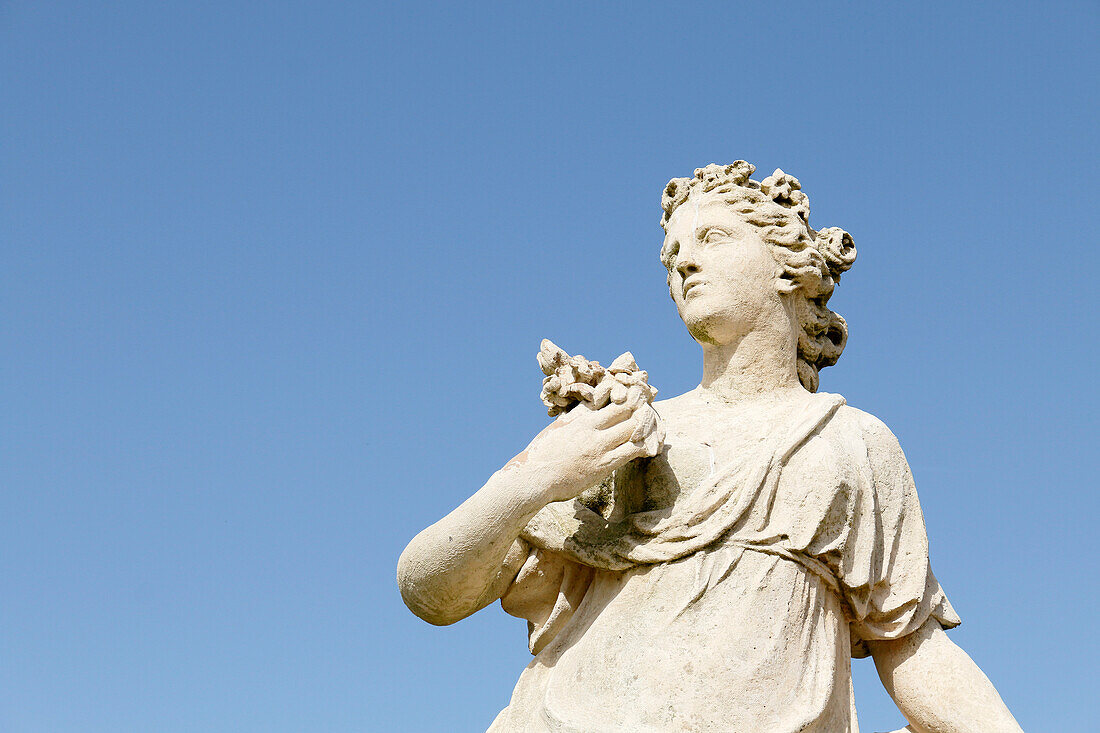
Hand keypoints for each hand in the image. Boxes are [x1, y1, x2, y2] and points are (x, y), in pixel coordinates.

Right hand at [511, 384, 662, 504]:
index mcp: (580, 417)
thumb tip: (589, 406)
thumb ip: (575, 416)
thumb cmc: (543, 453)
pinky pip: (631, 451)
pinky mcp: (604, 465)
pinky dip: (644, 446)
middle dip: (640, 406)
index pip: (609, 397)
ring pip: (632, 428)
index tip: (637, 392)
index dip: (626, 394)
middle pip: (625, 409)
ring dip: (646, 425)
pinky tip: (652, 446)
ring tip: (658, 424)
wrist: (534, 478)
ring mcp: (599, 446)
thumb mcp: (558, 428)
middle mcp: (591, 428)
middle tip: (652, 405)